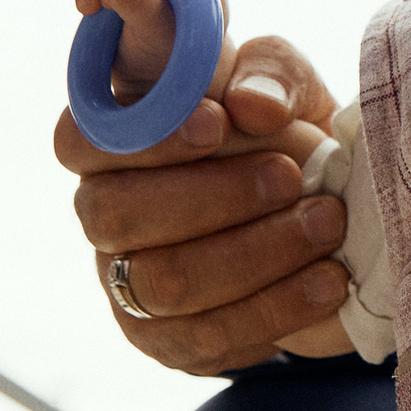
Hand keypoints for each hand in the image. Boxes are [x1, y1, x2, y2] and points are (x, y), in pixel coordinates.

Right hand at [59, 0, 348, 373]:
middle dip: (213, 196)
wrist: (329, 216)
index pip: (81, 139)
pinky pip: (205, 337)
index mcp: (113, 139)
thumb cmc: (282, 134)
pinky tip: (327, 281)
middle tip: (292, 176)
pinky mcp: (165, 340)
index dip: (145, 137)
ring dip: (256, 253)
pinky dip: (275, 308)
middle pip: (116, 215)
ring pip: (164, 282)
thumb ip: (268, 71)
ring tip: (327, 224)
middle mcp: (102, 211)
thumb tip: (253, 105)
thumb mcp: (286, 85)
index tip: (219, 123)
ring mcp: (124, 282)